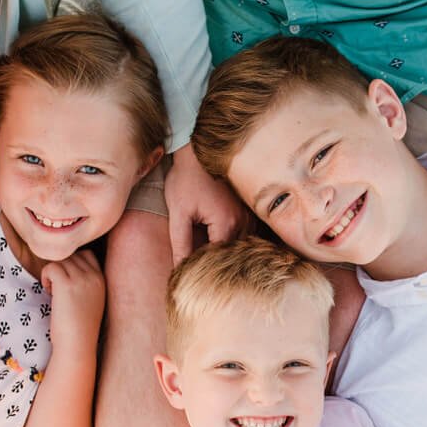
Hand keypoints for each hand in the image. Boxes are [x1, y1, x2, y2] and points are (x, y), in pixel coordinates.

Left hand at [41, 249, 105, 353]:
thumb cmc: (80, 329)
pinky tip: (49, 293)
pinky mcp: (66, 284)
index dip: (72, 264)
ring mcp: (81, 279)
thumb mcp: (92, 302)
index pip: (87, 255)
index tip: (66, 281)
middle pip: (72, 256)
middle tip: (57, 288)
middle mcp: (94, 277)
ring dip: (52, 273)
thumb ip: (86, 285)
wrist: (77, 345)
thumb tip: (66, 270)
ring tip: (53, 292)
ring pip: (61, 260)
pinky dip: (45, 276)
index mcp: (102, 280)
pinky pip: (51, 267)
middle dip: (61, 268)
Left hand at [164, 144, 247, 261]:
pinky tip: (218, 243)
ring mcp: (248, 215)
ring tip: (208, 256)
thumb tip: (180, 269)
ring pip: (241, 247)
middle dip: (216, 263)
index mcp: (226, 223)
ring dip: (226, 254)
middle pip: (232, 255)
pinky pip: (245, 236)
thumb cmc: (185, 179)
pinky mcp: (248, 210)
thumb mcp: (178, 212)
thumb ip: (180, 243)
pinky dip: (233, 243)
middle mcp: (243, 220)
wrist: (198, 152)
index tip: (190, 273)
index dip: (203, 268)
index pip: (218, 259)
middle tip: (199, 269)